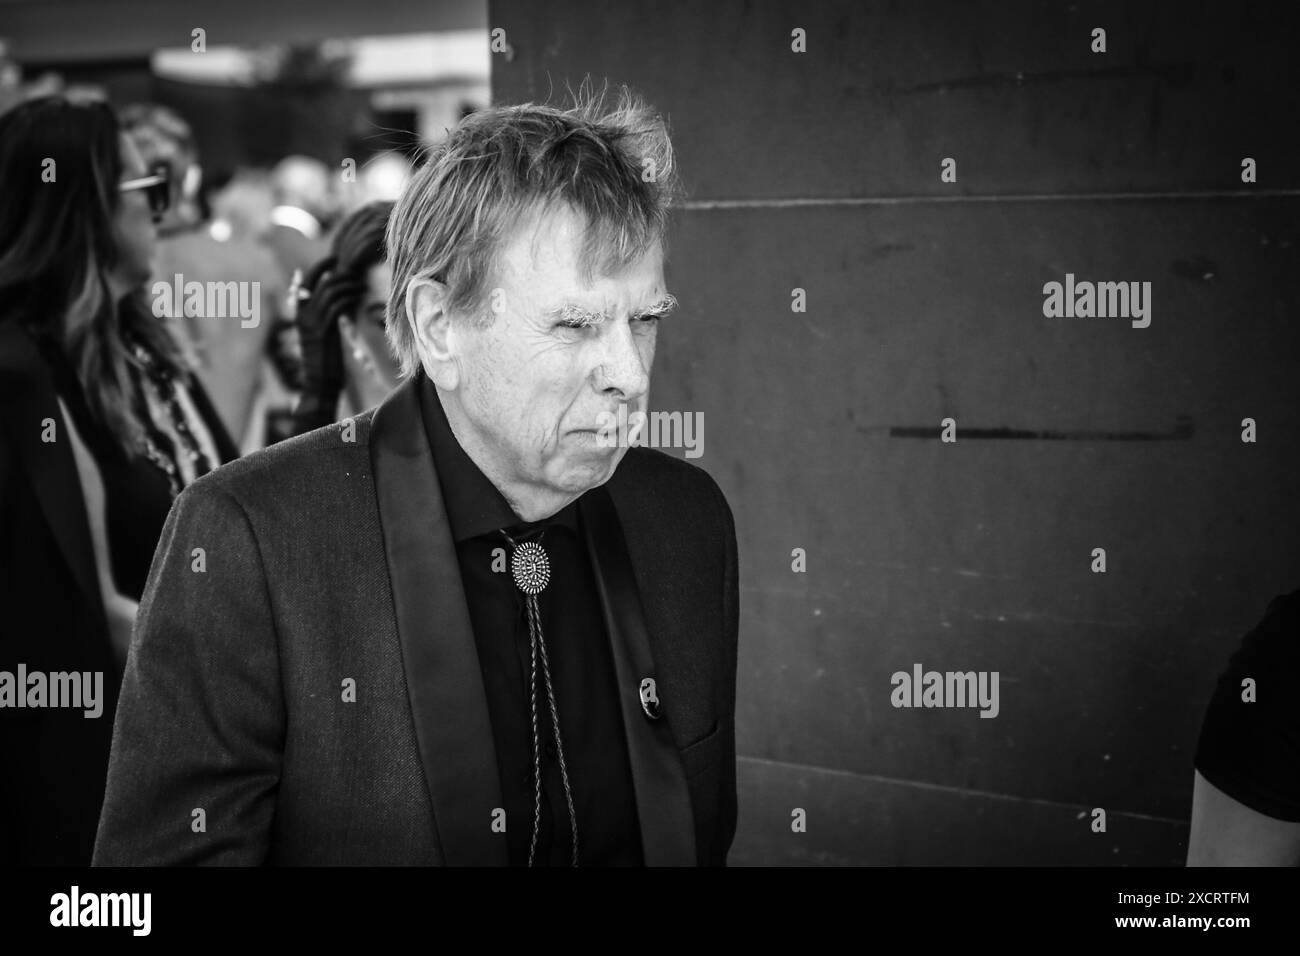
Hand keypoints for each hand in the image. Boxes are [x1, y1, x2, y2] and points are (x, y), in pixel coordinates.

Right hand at [296, 260, 365, 403]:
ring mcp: (312, 323)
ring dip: (348, 284)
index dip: (321, 266)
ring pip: (329, 291)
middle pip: (317, 280)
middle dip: (337, 271)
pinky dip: (349, 297)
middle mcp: (302, 315)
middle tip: (354, 270)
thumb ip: (323, 316)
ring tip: (361, 284)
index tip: (336, 259)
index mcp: (299, 313)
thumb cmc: (324, 361)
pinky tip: (359, 296)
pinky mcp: (324, 332)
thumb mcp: (320, 335)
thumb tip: (334, 299)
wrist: (319, 384)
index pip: (306, 280)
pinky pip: (337, 306)